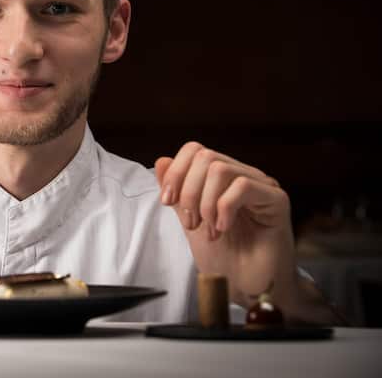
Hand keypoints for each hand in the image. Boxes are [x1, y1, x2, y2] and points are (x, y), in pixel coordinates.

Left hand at [154, 142, 296, 306]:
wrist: (246, 289)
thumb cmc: (223, 258)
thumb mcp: (189, 221)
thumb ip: (177, 192)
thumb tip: (161, 161)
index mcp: (223, 179)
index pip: (195, 150)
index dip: (175, 173)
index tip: (167, 202)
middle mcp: (244, 176)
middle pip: (205, 156)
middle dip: (189, 191)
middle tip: (191, 223)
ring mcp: (262, 186)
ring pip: (220, 169)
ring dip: (206, 203)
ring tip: (209, 230)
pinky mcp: (277, 201)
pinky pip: (243, 186)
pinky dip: (224, 208)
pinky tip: (224, 228)